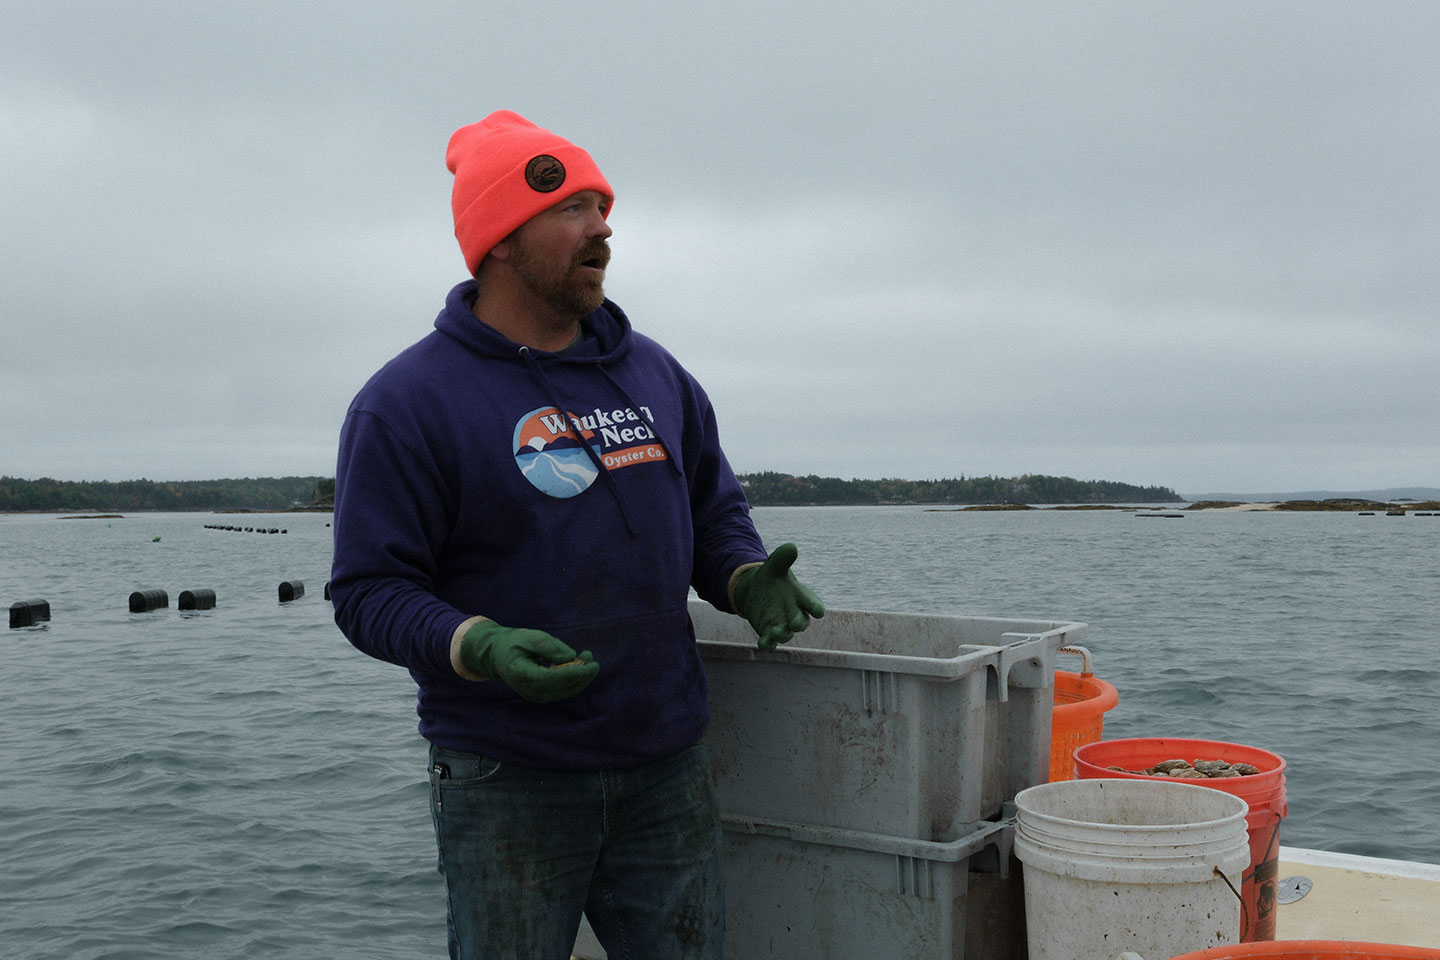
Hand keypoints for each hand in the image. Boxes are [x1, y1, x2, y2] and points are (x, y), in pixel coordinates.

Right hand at [460, 620, 598, 701]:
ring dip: (581, 676)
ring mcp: (535, 696)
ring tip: (587, 655)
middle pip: (562, 688)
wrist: (499, 656)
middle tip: (591, 656)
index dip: (575, 673)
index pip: (553, 679)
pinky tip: (579, 662)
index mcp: (521, 674)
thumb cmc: (515, 643)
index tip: (592, 664)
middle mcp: (528, 690)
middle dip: (582, 674)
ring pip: (565, 691)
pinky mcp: (541, 696)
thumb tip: (571, 656)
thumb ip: (549, 646)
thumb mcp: (530, 637)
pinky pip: (563, 690)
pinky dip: (574, 678)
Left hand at [731, 542, 824, 649]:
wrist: (756, 592)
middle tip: (796, 624)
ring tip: (775, 632)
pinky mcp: (768, 632)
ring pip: (786, 634)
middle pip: (801, 621)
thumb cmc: (772, 578)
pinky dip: (767, 644)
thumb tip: (791, 546)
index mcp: (801, 596)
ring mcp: (782, 624)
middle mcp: (794, 612)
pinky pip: (770, 642)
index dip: (815, 607)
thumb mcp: (775, 566)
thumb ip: (783, 558)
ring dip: (782, 635)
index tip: (818, 610)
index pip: (812, 603)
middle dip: (799, 623)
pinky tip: (762, 644)